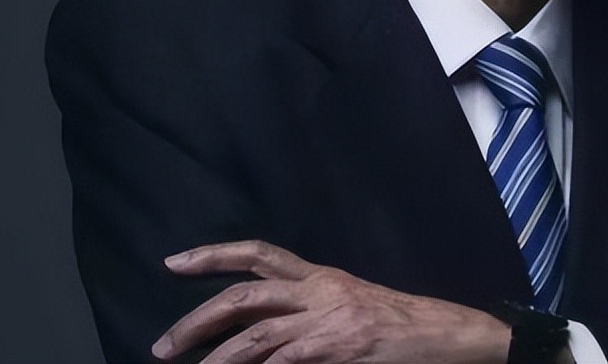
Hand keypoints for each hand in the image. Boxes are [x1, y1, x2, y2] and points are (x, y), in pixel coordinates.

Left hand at [152, 240, 511, 362]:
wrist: (444, 333)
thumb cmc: (396, 324)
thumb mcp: (347, 304)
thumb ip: (305, 311)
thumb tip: (256, 335)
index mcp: (319, 275)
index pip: (258, 254)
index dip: (213, 255)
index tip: (173, 262)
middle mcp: (320, 288)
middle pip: (244, 295)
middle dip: (196, 320)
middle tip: (163, 346)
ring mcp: (330, 317)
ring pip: (258, 332)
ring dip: (217, 356)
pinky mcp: (342, 345)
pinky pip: (288, 357)